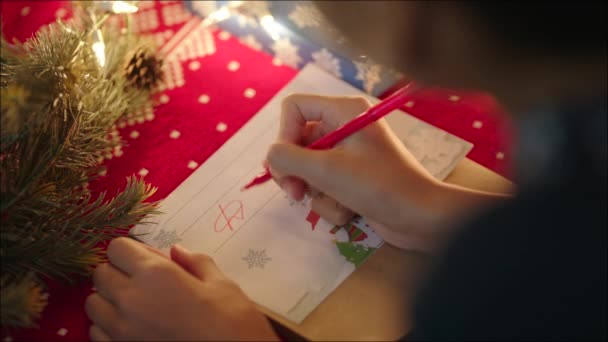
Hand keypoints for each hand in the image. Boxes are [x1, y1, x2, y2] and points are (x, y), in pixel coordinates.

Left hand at [85, 237, 278, 340]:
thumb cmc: (233, 323)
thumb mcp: (222, 285)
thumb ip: (196, 263)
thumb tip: (177, 252)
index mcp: (155, 274)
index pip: (117, 248)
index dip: (131, 250)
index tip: (146, 259)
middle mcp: (130, 299)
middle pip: (100, 274)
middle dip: (117, 271)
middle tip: (142, 280)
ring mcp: (121, 331)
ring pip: (92, 304)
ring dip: (109, 299)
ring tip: (135, 305)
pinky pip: (96, 333)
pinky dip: (107, 327)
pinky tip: (132, 328)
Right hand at [266, 94, 445, 249]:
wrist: (421, 218)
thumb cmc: (378, 186)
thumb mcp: (326, 170)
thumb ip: (287, 158)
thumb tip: (270, 158)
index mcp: (343, 111)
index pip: (293, 108)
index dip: (283, 135)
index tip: (284, 163)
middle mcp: (344, 127)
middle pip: (296, 142)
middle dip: (295, 172)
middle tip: (296, 193)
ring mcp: (348, 155)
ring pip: (307, 170)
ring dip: (316, 193)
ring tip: (335, 203)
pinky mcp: (351, 179)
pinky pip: (323, 187)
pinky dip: (330, 203)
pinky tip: (349, 212)